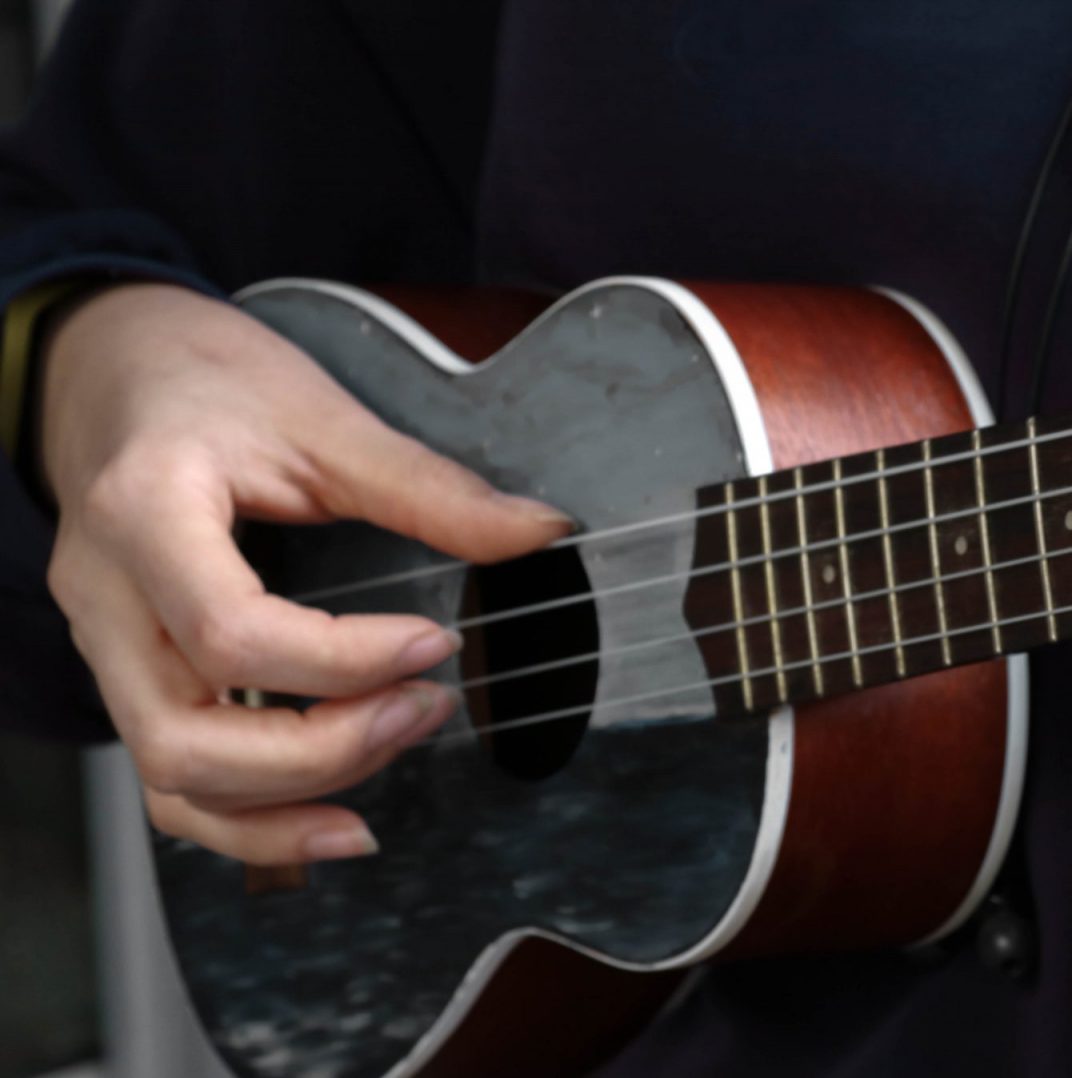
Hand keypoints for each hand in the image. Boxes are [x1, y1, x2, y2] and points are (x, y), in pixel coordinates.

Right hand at [39, 283, 570, 862]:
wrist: (112, 366)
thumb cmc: (205, 381)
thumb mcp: (323, 415)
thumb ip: (429, 488)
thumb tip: (537, 532)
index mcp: (145, 513)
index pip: (232, 634)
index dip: (347, 661)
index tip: (435, 644)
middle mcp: (106, 596)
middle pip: (185, 739)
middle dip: (323, 750)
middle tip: (425, 708)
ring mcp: (104, 646)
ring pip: (173, 781)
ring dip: (293, 797)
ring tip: (397, 744)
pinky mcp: (127, 674)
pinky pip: (171, 781)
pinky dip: (251, 819)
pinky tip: (335, 817)